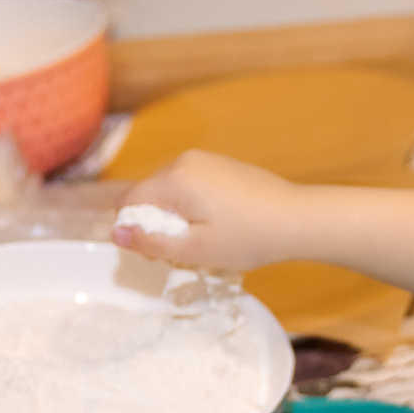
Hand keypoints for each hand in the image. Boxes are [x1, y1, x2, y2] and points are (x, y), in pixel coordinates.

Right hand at [109, 150, 307, 270]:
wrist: (298, 219)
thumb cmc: (249, 238)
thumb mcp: (196, 249)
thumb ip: (152, 242)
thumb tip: (115, 234)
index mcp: (174, 179)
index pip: (128, 202)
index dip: (134, 230)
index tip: (161, 252)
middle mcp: (185, 161)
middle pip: (149, 195)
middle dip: (158, 224)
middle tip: (189, 250)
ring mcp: (205, 159)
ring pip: (170, 192)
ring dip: (177, 217)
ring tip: (208, 238)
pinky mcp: (221, 164)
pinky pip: (191, 186)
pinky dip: (195, 206)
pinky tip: (221, 224)